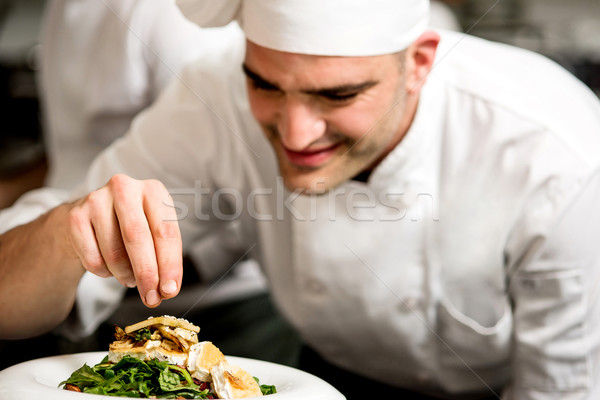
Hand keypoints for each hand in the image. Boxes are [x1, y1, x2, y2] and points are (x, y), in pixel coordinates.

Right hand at [65, 174, 181, 306]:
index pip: (166, 231)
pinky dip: (104, 272)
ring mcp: (97, 200)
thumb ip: (164, 259)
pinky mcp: (75, 217)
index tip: (170, 290)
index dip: (169, 264)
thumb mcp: (154, 234)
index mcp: (154, 190)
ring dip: (125, 275)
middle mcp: (125, 188)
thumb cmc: (131, 228)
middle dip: (147, 274)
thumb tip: (168, 289)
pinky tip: (109, 266)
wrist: (90, 220)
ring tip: (131, 278)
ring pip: (114, 252)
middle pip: (137, 238)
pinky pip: (93, 259)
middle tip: (152, 298)